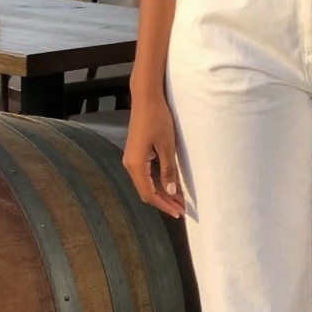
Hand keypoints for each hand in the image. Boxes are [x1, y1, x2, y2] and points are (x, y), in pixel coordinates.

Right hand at [122, 94, 185, 218]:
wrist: (146, 99)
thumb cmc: (157, 119)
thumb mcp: (167, 146)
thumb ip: (168, 170)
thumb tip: (171, 192)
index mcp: (136, 165)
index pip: (149, 194)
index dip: (164, 205)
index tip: (178, 212)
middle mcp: (130, 164)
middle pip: (146, 191)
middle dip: (164, 201)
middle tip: (181, 209)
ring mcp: (132, 159)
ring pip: (146, 183)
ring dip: (162, 192)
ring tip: (178, 200)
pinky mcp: (136, 154)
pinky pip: (146, 174)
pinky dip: (158, 182)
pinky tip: (170, 184)